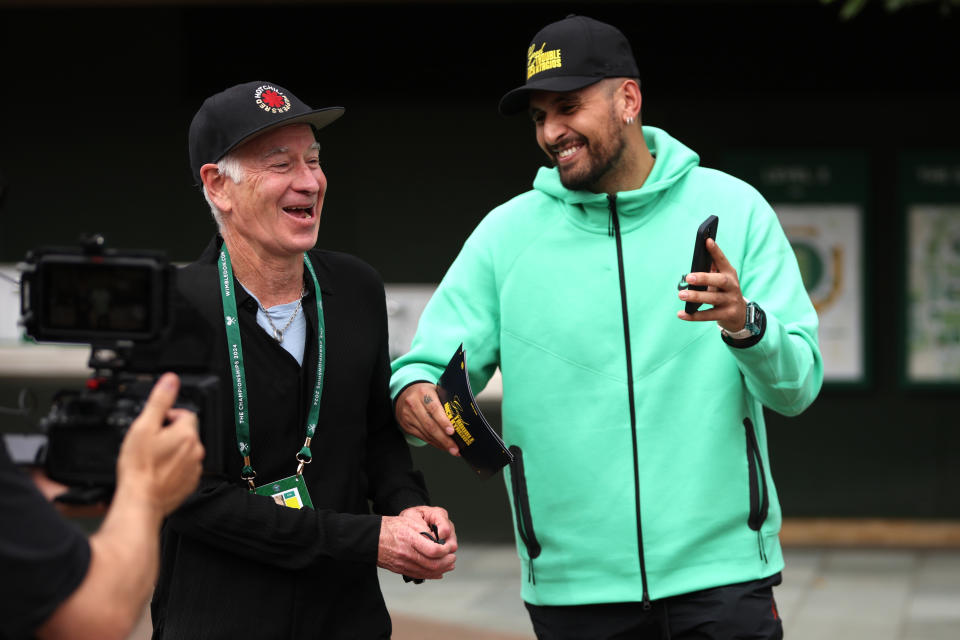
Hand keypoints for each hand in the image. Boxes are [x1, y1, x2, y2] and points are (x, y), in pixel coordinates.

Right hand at [116, 373, 204, 516]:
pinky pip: (184, 468)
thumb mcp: (144, 426)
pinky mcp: (190, 483)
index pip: (184, 414)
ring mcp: (194, 468)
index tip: (155, 425)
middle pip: (185, 432)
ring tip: (152, 458)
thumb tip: (170, 381)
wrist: (140, 499)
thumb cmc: (139, 467)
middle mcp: (196, 450)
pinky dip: (173, 467)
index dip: (168, 417)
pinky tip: (158, 471)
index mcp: (187, 434)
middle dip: (169, 433)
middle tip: (150, 443)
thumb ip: (160, 401)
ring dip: (172, 450)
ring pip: (185, 450)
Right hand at [377, 506, 456, 579]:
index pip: (434, 550)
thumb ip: (425, 530)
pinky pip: (419, 575)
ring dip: (442, 569)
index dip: (445, 551)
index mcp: (410, 539)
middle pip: (433, 564)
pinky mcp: (401, 569)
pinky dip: (431, 574)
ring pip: (427, 572)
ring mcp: (404, 564)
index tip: (449, 547)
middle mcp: (407, 554)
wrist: (372, 538)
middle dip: (446, 562)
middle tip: (452, 557)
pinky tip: (439, 572)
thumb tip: (439, 539)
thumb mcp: (410, 521)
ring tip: (449, 564)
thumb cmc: (391, 527)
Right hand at [395, 382, 459, 455]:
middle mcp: (414, 404)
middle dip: (444, 439)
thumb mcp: (434, 390)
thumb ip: (444, 401)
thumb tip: (461, 417)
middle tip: (455, 447)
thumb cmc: (424, 393)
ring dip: (440, 443)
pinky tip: (441, 446)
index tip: (452, 431)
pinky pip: (422, 437)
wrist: (404, 394)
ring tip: (452, 449)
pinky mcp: (406, 426)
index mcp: (423, 393)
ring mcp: (408, 416)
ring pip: (426, 433)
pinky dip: (433, 443)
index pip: (434, 409)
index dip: (443, 421)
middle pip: (430, 425)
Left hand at [677, 238, 746, 331]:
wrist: (740, 315)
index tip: (707, 241)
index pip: (723, 261)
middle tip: (688, 277)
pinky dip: (694, 316)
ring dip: (696, 296)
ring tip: (681, 295)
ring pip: (713, 298)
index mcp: (730, 274)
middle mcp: (732, 286)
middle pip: (720, 281)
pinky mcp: (727, 315)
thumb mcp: (722, 279)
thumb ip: (711, 269)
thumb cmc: (724, 292)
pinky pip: (709, 315)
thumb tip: (698, 256)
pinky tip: (681, 314)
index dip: (716, 251)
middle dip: (704, 278)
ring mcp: (731, 301)